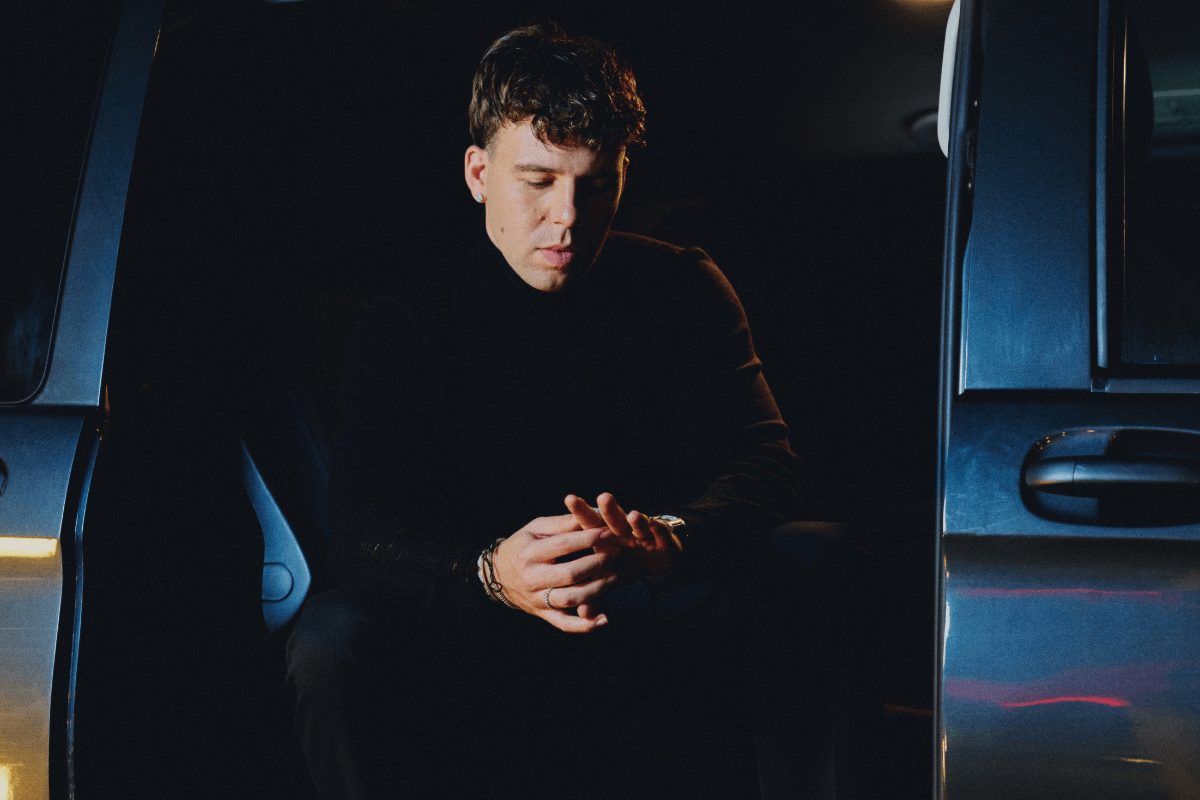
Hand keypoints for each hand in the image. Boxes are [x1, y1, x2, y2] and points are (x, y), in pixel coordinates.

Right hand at [491, 514, 619, 632]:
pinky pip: (565, 624)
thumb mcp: (535, 528)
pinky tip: (604, 619)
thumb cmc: (522, 545)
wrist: (496, 575)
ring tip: (613, 577)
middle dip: (596, 563)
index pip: (563, 545)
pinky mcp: (543, 614)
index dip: (589, 538)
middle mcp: (531, 578)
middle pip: (569, 574)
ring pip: (570, 599)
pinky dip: (585, 625)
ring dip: (596, 590)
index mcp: (529, 553)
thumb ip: (561, 523)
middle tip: (616, 553)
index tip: (609, 532)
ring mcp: (537, 599)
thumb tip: (589, 513)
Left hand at [564, 492, 680, 615]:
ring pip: (634, 523)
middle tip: (601, 496)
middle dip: (606, 508)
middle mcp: (621, 531)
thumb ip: (594, 592)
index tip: (569, 497)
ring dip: (633, 518)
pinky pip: (659, 532)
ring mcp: (641, 534)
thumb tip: (582, 613)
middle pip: (611, 518)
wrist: (657, 558)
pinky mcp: (661, 538)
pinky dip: (656, 528)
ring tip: (630, 514)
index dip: (580, 512)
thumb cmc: (623, 566)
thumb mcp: (608, 579)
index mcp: (604, 538)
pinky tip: (653, 523)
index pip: (589, 524)